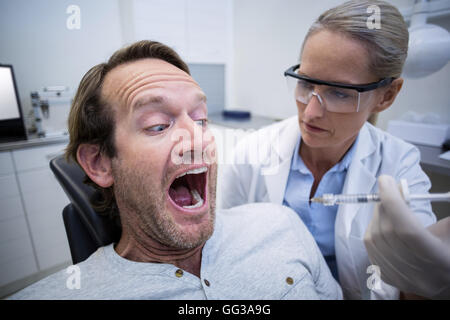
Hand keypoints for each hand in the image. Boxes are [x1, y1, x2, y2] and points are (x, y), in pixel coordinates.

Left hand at [364, 175, 449, 298]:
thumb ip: (443, 212)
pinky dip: (373, 229)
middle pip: (387, 230)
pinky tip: (383, 224)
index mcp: (437, 258)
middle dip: (385, 204)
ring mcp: (397, 276)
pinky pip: (369, 247)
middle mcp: (416, 272)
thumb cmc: (448, 251)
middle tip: (389, 190)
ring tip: (388, 207)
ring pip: (373, 238)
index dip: (393, 202)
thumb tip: (417, 190)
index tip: (386, 180)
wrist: (445, 280)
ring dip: (377, 216)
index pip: (407, 229)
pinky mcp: (385, 276)